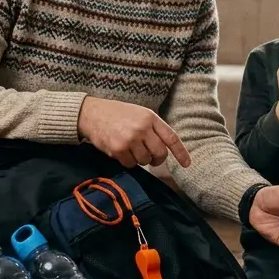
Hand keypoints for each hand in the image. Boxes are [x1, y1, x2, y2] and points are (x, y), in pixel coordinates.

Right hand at [77, 96, 191, 168]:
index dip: (181, 153)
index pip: (171, 137)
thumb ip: (153, 128)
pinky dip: (127, 162)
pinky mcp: (118, 149)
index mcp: (150, 117)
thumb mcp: (139, 113)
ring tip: (131, 149)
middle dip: (157, 159)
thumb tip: (166, 148)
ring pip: (145, 161)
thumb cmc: (117, 114)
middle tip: (151, 158)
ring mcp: (130, 139)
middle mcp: (142, 128)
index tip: (187, 164)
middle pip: (160, 153)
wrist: (91, 113)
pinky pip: (130, 164)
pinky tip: (121, 151)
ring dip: (140, 159)